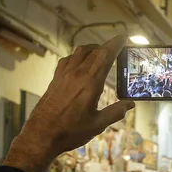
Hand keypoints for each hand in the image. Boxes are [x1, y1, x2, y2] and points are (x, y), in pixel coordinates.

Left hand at [4, 35, 134, 171]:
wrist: (42, 135)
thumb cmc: (71, 131)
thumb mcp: (98, 125)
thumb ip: (115, 112)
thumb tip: (130, 105)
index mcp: (90, 83)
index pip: (105, 55)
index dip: (115, 44)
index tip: (123, 37)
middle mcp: (77, 74)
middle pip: (94, 51)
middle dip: (106, 46)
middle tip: (115, 48)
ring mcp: (64, 75)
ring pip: (79, 52)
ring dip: (91, 49)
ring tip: (99, 53)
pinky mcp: (55, 80)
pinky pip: (67, 60)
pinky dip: (77, 57)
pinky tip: (79, 63)